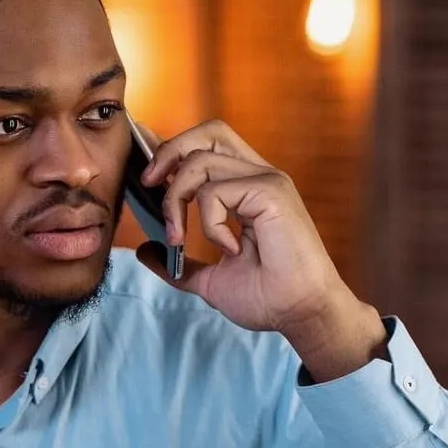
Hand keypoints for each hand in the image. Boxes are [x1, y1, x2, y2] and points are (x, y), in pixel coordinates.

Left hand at [135, 119, 386, 379]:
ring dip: (176, 200)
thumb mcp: (210, 279)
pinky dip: (207, 222)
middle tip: (148, 185)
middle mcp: (259, 176)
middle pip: (208, 132)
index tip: (146, 173)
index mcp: (248, 188)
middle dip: (169, 151)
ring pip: (199, 161)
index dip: (173, 148)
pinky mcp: (271, 192)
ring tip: (178, 237)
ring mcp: (267, 180)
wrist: (303, 315)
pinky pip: (215, 192)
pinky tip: (228, 247)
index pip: (208, 145)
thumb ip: (178, 263)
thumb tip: (145, 250)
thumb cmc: (269, 297)